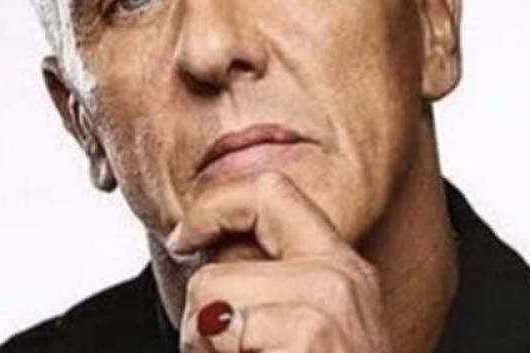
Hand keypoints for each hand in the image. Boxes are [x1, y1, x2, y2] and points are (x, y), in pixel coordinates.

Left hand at [166, 172, 392, 352]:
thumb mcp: (303, 331)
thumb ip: (269, 285)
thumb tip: (206, 246)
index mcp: (344, 268)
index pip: (274, 191)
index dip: (217, 204)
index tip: (186, 239)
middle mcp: (344, 274)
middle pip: (230, 243)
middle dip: (203, 296)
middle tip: (217, 345)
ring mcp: (332, 301)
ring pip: (211, 289)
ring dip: (202, 343)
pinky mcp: (311, 333)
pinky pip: (218, 327)